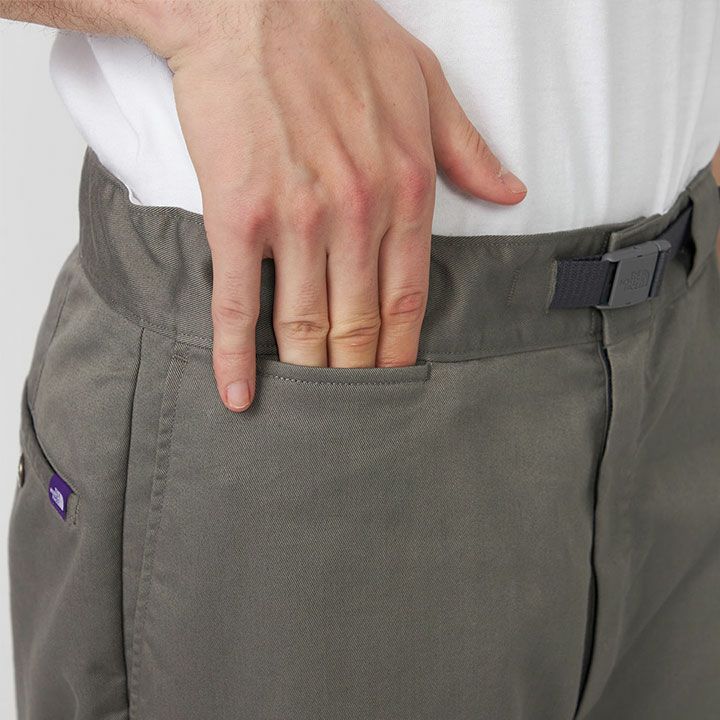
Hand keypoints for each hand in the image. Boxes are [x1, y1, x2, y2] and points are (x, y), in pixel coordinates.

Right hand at [145, 0, 526, 410]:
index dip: (400, 350)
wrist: (253, 1)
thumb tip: (511, 194)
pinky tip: (240, 395)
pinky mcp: (238, 216)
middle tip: (357, 417)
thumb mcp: (425, 83)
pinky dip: (238, 356)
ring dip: (308, 375)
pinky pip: (239, 302)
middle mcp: (356, 213)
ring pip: (306, 322)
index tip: (397, 383)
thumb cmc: (340, 36)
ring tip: (309, 415)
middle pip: (359, 322)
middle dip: (358, 375)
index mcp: (405, 187)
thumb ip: (468, 148)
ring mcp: (296, 219)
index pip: (409, 296)